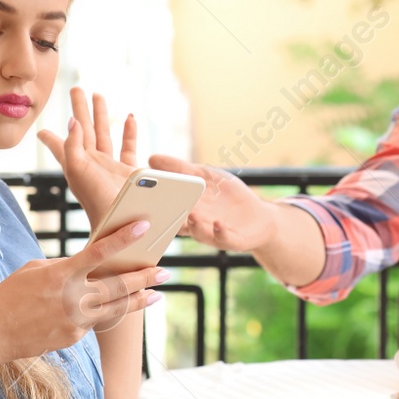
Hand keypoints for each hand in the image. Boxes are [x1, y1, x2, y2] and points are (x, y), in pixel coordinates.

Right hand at [0, 219, 168, 361]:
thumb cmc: (12, 295)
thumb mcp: (35, 269)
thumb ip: (65, 266)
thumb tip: (88, 267)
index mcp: (61, 274)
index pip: (99, 252)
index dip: (124, 238)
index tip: (144, 227)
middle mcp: (72, 298)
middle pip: (118, 286)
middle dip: (144, 277)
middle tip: (164, 271)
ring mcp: (75, 320)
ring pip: (116, 308)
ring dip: (139, 300)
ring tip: (156, 293)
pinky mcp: (74, 336)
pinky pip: (97, 321)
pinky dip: (107, 312)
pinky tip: (118, 308)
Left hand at [38, 87, 136, 219]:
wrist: (121, 223)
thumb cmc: (96, 201)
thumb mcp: (78, 171)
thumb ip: (72, 145)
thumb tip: (72, 122)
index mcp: (75, 164)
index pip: (60, 144)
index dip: (50, 136)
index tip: (40, 128)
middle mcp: (91, 163)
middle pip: (83, 129)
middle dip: (79, 109)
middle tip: (75, 88)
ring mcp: (110, 166)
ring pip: (105, 133)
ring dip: (102, 115)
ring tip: (98, 94)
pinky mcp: (129, 171)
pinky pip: (128, 146)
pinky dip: (129, 131)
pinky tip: (129, 117)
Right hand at [148, 154, 276, 251]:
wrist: (259, 217)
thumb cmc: (228, 196)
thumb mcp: (204, 176)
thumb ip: (180, 168)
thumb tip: (151, 158)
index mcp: (183, 210)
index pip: (163, 209)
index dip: (151, 205)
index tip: (138, 195)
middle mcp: (195, 225)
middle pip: (177, 223)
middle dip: (168, 217)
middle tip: (159, 208)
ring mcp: (212, 234)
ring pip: (198, 233)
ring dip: (194, 225)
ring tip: (190, 214)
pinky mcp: (231, 241)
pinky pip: (223, 239)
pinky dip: (219, 232)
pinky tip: (218, 223)